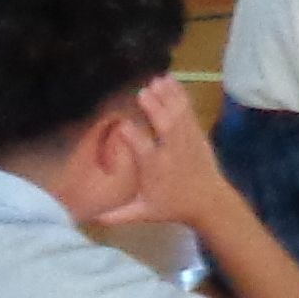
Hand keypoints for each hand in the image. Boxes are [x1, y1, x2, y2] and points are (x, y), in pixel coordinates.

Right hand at [95, 72, 229, 228]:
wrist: (208, 201)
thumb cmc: (172, 206)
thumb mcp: (144, 213)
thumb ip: (118, 214)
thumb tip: (90, 218)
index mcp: (155, 169)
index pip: (142, 150)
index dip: (132, 137)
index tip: (121, 124)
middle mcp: (171, 152)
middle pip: (165, 126)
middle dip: (155, 108)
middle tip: (143, 91)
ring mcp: (187, 140)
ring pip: (178, 114)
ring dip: (168, 96)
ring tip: (158, 79)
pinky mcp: (197, 134)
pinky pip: (189, 111)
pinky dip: (181, 95)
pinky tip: (173, 81)